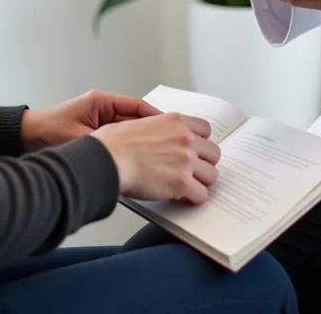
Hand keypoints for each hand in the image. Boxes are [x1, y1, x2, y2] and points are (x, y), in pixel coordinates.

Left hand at [21, 91, 159, 150]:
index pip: (136, 105)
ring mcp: (98, 119)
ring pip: (128, 128)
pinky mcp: (93, 131)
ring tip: (156, 148)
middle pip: (135, 117)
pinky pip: (118, 137)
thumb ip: (102, 143)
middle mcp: (102, 108)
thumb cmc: (45, 133)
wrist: (24, 137)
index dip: (154, 115)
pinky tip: (136, 156)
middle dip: (151, 128)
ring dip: (140, 137)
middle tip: (168, 138)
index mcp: (100, 102)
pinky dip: (128, 145)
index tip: (169, 123)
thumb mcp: (78, 138)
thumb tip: (126, 151)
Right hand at [93, 112, 219, 203]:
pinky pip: (201, 195)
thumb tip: (162, 137)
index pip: (205, 130)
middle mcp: (185, 138)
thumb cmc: (114, 143)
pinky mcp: (181, 183)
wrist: (107, 159)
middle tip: (193, 172)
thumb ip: (159, 127)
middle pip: (213, 153)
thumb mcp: (140, 122)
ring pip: (211, 175)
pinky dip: (194, 199)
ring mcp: (185, 160)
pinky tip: (184, 199)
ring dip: (201, 182)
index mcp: (175, 121)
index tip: (195, 151)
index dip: (200, 142)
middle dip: (204, 163)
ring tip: (189, 187)